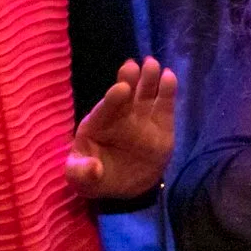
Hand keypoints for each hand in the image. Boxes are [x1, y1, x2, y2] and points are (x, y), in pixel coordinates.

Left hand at [66, 57, 177, 198]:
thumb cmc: (95, 176)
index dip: (112, 98)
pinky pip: (164, 107)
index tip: (121, 87)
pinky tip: (169, 77)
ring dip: (148, 79)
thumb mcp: (81, 179)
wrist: (121, 185)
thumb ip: (83, 173)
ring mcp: (141, 119)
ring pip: (145, 95)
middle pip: (124, 95)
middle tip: (134, 65)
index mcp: (97, 125)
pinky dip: (167, 93)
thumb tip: (94, 168)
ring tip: (153, 64)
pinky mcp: (161, 126)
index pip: (104, 110)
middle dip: (129, 79)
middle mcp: (119, 117)